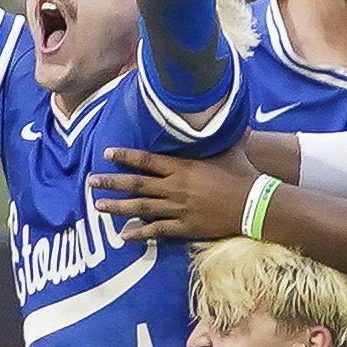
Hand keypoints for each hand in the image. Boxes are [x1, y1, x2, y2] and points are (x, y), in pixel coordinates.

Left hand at [88, 141, 260, 241]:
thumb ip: (219, 134)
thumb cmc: (243, 174)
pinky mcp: (185, 227)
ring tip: (98, 205)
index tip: (107, 153)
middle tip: (91, 180)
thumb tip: (222, 111)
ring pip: (141, 208)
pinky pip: (157, 231)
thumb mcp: (230, 150)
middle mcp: (175, 187)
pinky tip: (123, 236)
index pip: (146, 160)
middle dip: (111, 181)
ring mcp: (178, 209)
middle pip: (136, 184)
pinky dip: (139, 233)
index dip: (125, 156)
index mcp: (182, 167)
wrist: (255, 205)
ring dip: (117, 207)